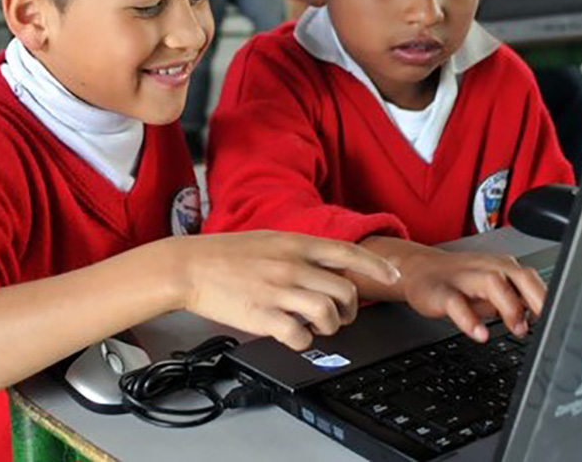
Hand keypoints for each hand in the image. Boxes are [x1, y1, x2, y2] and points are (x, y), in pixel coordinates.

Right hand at [173, 231, 400, 350]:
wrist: (188, 266)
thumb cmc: (225, 254)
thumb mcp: (268, 239)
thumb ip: (298, 250)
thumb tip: (325, 262)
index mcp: (294, 243)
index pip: (347, 252)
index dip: (376, 266)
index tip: (392, 276)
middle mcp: (291, 265)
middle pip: (345, 290)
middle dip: (350, 308)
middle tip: (340, 314)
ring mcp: (278, 291)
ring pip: (328, 313)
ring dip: (331, 326)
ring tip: (318, 327)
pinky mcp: (263, 316)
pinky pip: (300, 336)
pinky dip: (305, 341)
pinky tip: (294, 335)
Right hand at [395, 245, 545, 342]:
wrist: (418, 270)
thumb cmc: (460, 282)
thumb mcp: (492, 292)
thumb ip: (517, 302)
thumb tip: (544, 320)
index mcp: (503, 267)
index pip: (533, 279)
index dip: (548, 300)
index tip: (560, 320)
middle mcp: (487, 267)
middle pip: (519, 276)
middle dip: (536, 299)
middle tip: (543, 323)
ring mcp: (464, 277)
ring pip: (492, 283)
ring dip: (509, 307)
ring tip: (517, 329)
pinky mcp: (442, 291)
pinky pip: (457, 303)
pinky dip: (470, 320)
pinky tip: (480, 334)